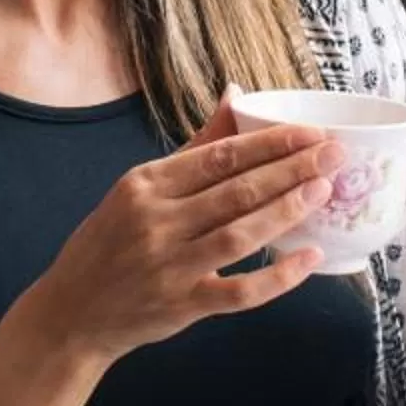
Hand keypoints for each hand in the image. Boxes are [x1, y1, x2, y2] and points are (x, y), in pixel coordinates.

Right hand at [27, 105, 336, 367]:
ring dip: (287, 211)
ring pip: (240, 234)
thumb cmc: (110, 241)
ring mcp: (169, 266)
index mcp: (146, 183)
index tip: (312, 132)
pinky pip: (239, 291)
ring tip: (324, 191)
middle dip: (291, 169)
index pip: (220, 156)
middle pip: (236, 190)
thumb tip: (236, 93)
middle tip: (334, 155)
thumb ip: (195, 146)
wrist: (72, 312)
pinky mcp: (182, 306)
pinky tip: (309, 257)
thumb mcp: (139, 187)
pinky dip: (278, 277)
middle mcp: (157, 221)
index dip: (270, 142)